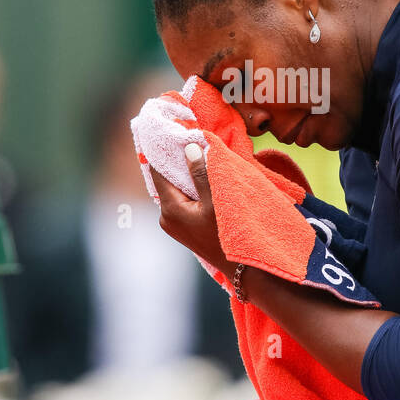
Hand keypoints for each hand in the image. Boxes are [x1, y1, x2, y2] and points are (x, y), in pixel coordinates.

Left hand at [149, 145, 230, 275]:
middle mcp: (166, 217)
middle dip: (175, 160)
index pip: (157, 171)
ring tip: (195, 152)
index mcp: (170, 209)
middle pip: (166, 180)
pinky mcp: (185, 227)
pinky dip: (190, 186)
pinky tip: (201, 176)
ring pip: (175, 190)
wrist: (242, 268)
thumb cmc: (228, 235)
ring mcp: (175, 224)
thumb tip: (189, 147)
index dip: (162, 150)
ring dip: (185, 174)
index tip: (167, 130)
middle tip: (184, 136)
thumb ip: (201, 173)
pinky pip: (182, 199)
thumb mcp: (217, 201)